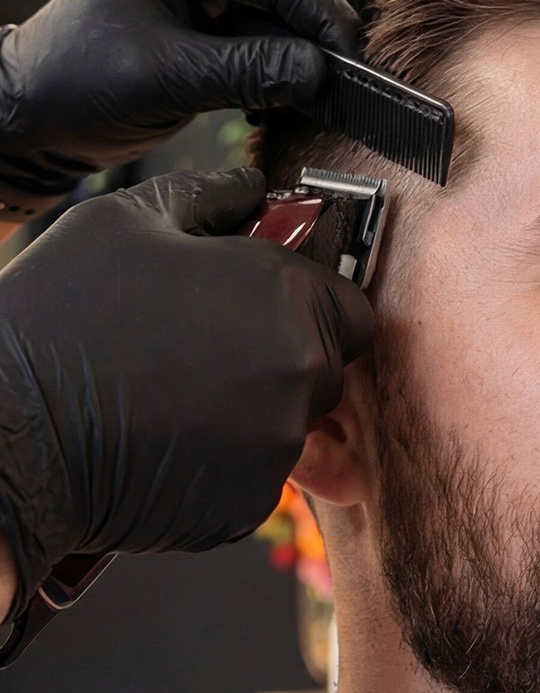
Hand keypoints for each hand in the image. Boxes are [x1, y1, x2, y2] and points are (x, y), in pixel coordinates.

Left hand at [0, 0, 361, 208]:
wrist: (44, 108)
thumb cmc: (80, 78)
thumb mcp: (165, 77)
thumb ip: (245, 69)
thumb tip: (318, 72)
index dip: (323, 14)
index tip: (349, 64)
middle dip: (332, 14)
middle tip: (346, 72)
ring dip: (317, 41)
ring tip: (309, 90)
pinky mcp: (225, 24)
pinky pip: (283, 33)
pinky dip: (297, 63)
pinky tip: (282, 96)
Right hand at [0, 167, 372, 618]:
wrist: (16, 431)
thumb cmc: (64, 317)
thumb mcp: (128, 222)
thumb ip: (210, 198)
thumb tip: (253, 187)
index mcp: (287, 297)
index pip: (353, 311)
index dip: (314, 310)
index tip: (270, 312)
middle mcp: (301, 374)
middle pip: (325, 370)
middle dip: (282, 361)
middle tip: (206, 352)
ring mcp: (277, 447)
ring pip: (288, 427)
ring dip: (251, 414)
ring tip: (174, 396)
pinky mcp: (248, 505)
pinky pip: (254, 477)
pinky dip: (224, 465)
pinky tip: (166, 441)